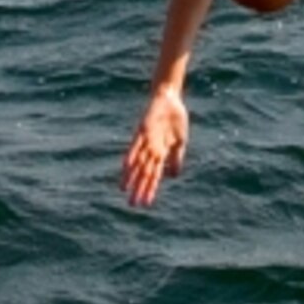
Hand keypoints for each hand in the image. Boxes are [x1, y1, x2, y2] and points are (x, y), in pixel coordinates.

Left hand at [122, 85, 188, 207]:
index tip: (145, 204)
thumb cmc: (174, 120)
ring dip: (131, 176)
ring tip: (124, 190)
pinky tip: (126, 166)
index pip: (153, 175)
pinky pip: (136, 144)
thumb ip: (175, 159)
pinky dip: (131, 155)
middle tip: (132, 205)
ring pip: (138, 162)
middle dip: (138, 189)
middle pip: (143, 173)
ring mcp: (146, 140)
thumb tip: (173, 176)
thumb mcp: (179, 142)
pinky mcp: (143, 129)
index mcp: (160, 153)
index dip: (149, 190)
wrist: (169, 99)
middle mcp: (150, 149)